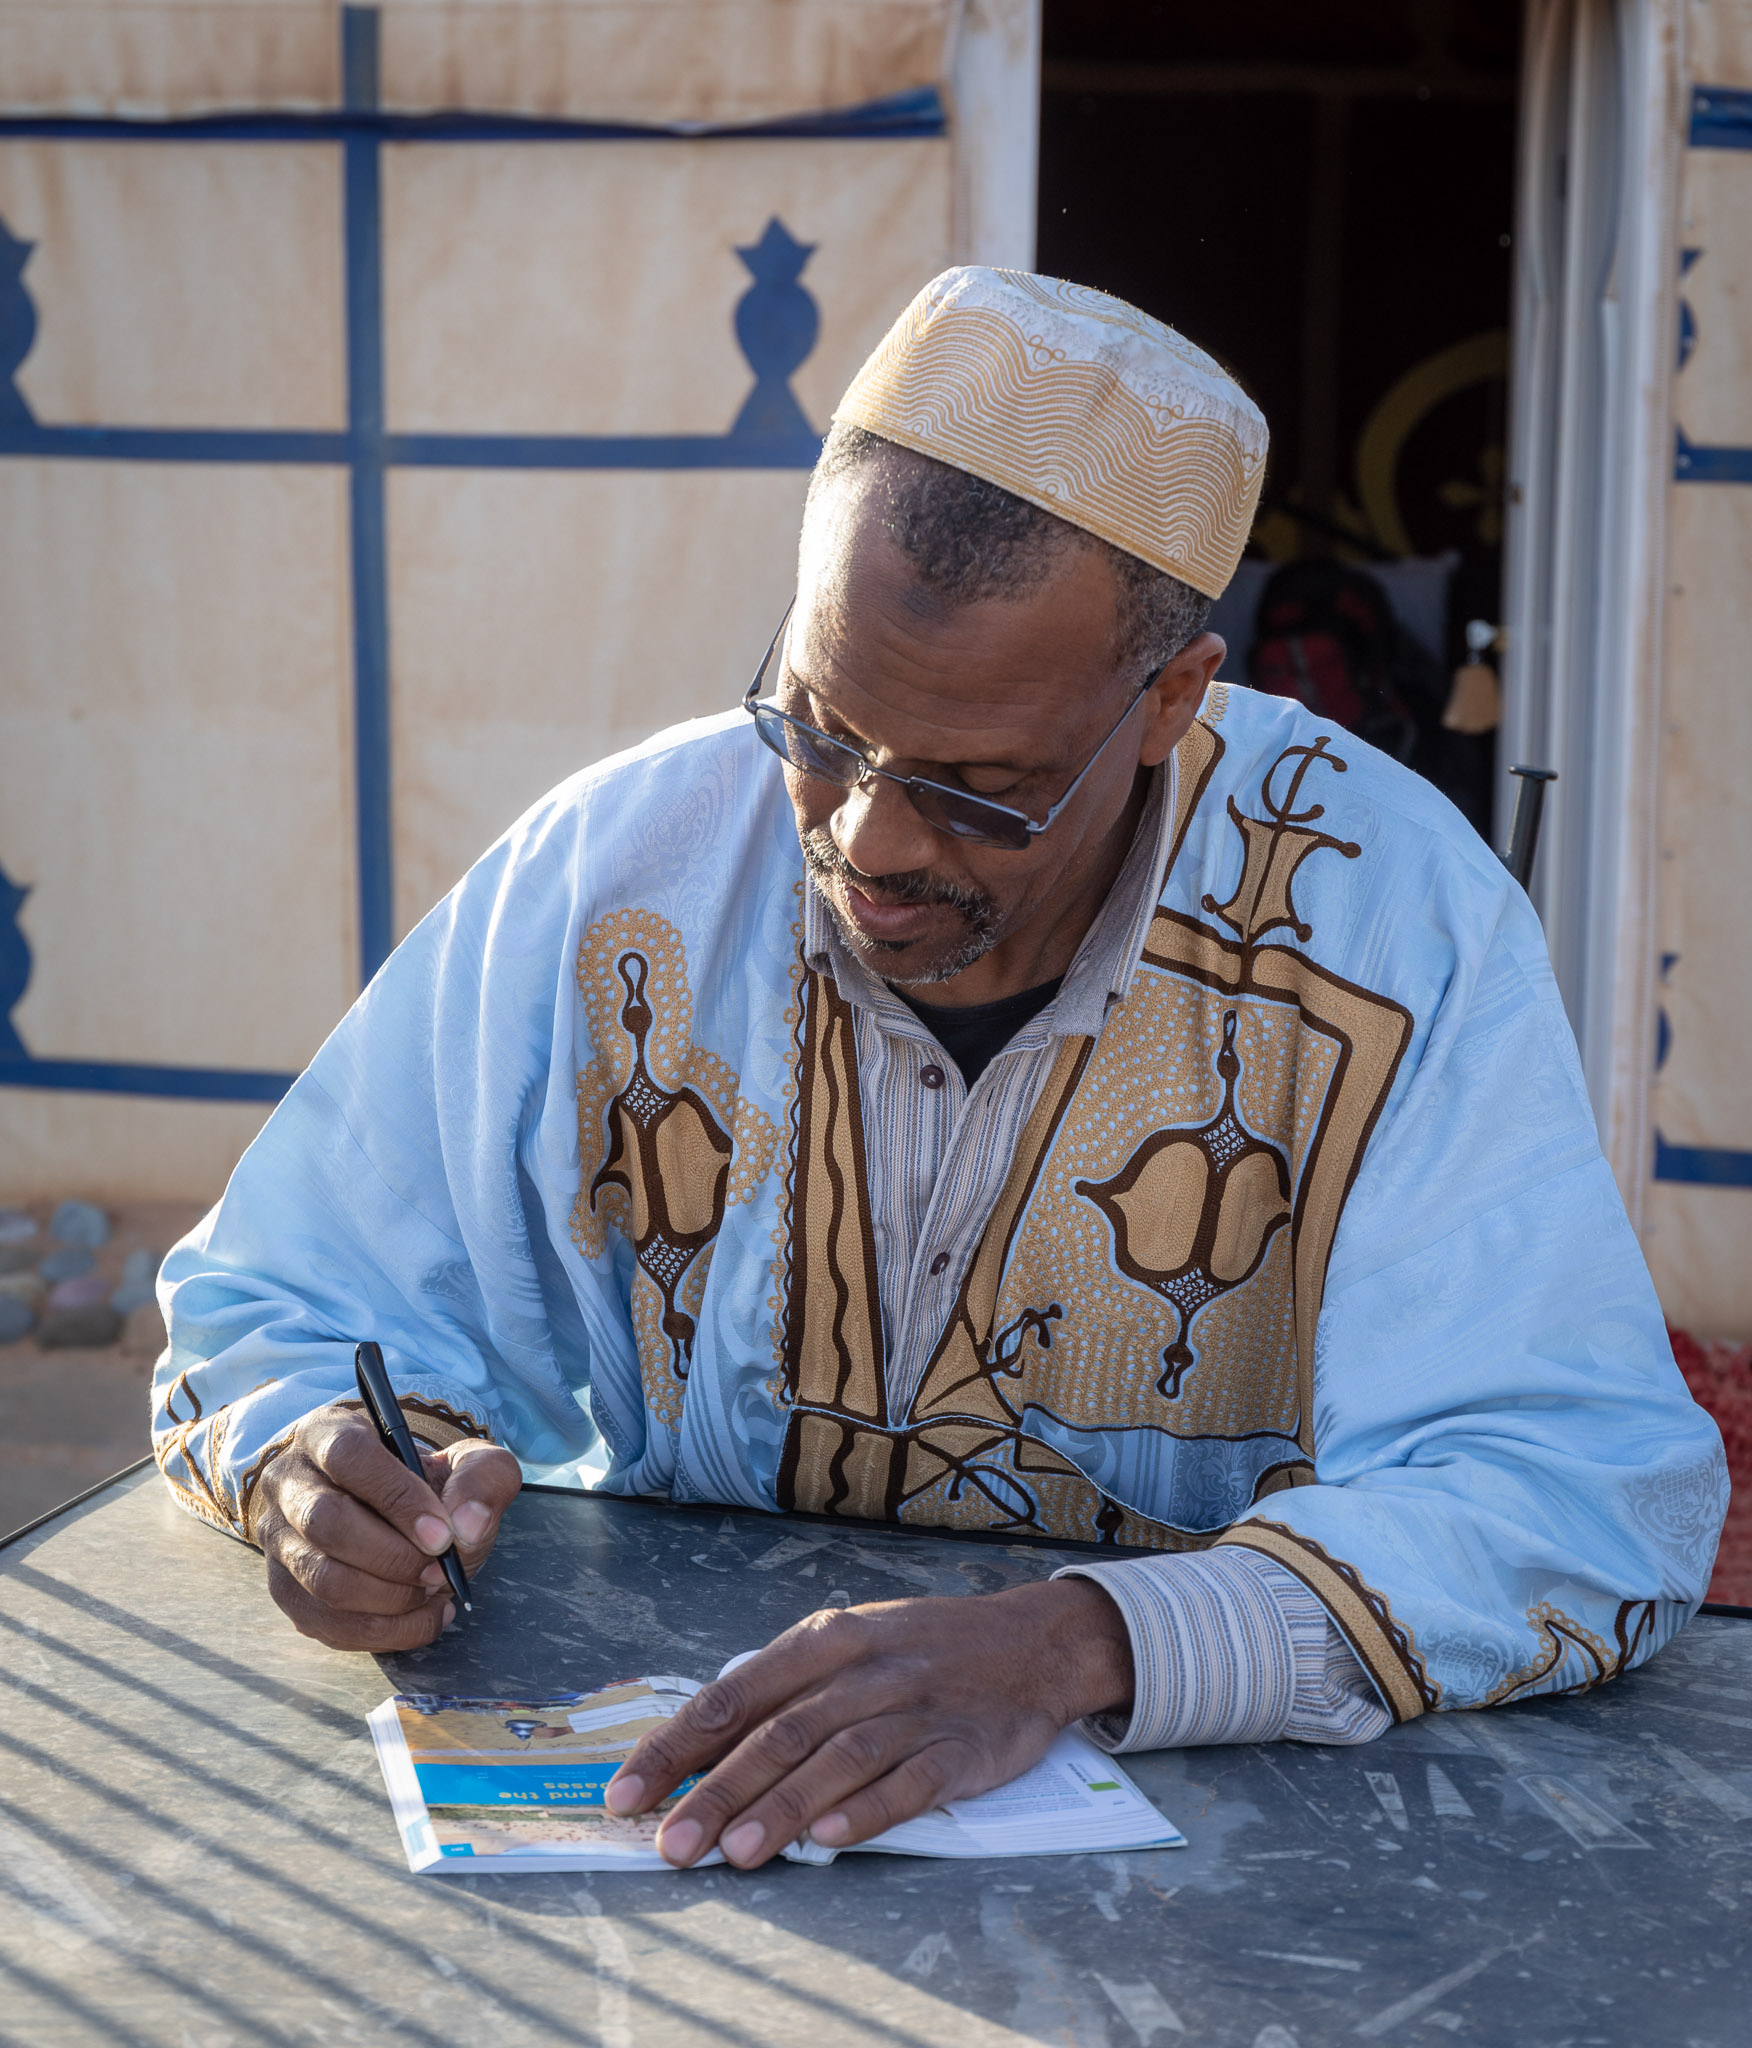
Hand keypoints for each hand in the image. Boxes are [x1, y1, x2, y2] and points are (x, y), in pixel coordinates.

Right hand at [249, 1401, 521, 1650]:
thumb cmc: (429, 1486)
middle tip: (442, 1571)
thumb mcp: (468, 1464)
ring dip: (390, 1598)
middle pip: (326, 1522)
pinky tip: (423, 1616)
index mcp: (328, 1432)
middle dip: (394, 1557)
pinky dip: (384, 1631)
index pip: (348, 1456)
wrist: (402, 1520)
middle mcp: (289, 1482)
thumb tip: (467, 1525)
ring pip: (323, 1580)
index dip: (397, 1497)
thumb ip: (483, 1478)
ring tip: (435, 1592)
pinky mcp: (284, 1590)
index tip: (443, 1534)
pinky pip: (326, 1624)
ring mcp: (278, 1539)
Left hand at [604, 1577, 1131, 1867]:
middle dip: (718, 1792)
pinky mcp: (960, 1749)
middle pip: (779, 1733)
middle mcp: (864, 1670)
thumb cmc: (922, 1647)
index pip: (733, 1694)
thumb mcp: (848, 1642)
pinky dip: (869, 1809)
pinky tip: (833, 1838)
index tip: (627, 1793)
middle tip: (671, 1844)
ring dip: (783, 1808)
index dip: (676, 1746)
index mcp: (825, 1638)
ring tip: (737, 1853)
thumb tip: (701, 1746)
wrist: (1033, 1642)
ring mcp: (913, 1709)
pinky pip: (909, 1782)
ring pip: (836, 1759)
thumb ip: (784, 1689)